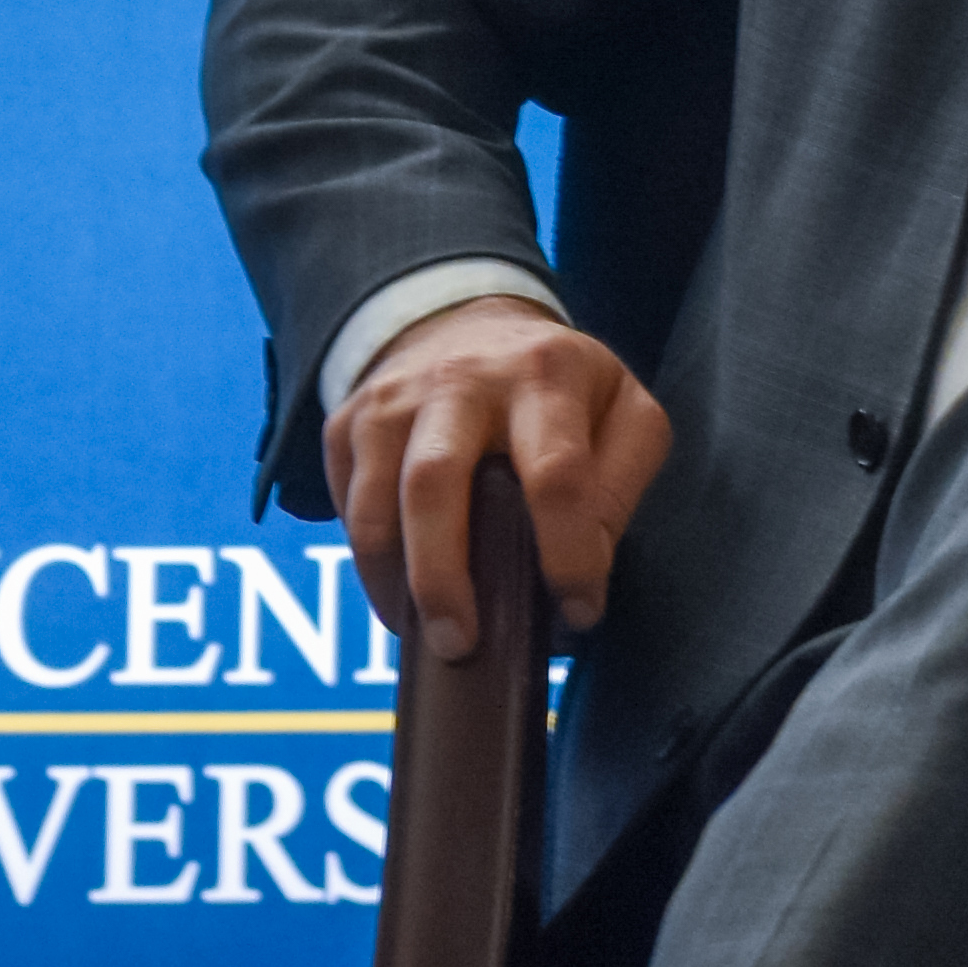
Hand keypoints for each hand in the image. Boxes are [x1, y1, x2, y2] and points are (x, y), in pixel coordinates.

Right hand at [330, 295, 670, 658]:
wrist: (462, 323)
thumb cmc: (557, 388)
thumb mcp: (623, 412)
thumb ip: (622, 482)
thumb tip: (587, 565)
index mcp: (544, 376)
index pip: (556, 476)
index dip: (569, 556)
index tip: (579, 611)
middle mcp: (459, 380)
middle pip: (432, 484)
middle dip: (443, 578)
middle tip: (461, 643)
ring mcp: (391, 399)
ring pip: (374, 503)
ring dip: (392, 583)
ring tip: (426, 633)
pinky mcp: (346, 422)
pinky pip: (344, 506)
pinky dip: (370, 563)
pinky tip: (402, 588)